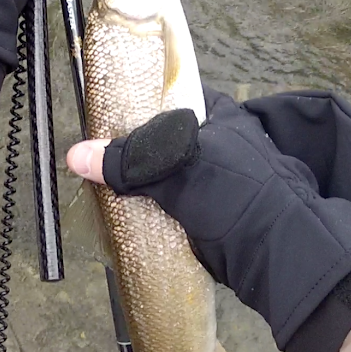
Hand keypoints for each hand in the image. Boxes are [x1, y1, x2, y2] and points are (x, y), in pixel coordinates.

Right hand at [67, 86, 350, 351]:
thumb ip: (129, 160)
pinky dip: (153, 207)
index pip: (173, 98)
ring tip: (103, 183)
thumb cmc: (234, 192)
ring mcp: (216, 181)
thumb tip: (75, 155)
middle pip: (165, 139)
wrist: (274, 253)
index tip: (109, 117)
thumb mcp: (179, 167)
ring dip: (142, 182)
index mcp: (220, 117)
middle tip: (99, 156)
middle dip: (135, 150)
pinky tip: (127, 211)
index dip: (140, 104)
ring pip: (167, 174)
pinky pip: (172, 203)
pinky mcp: (211, 213)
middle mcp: (220, 143)